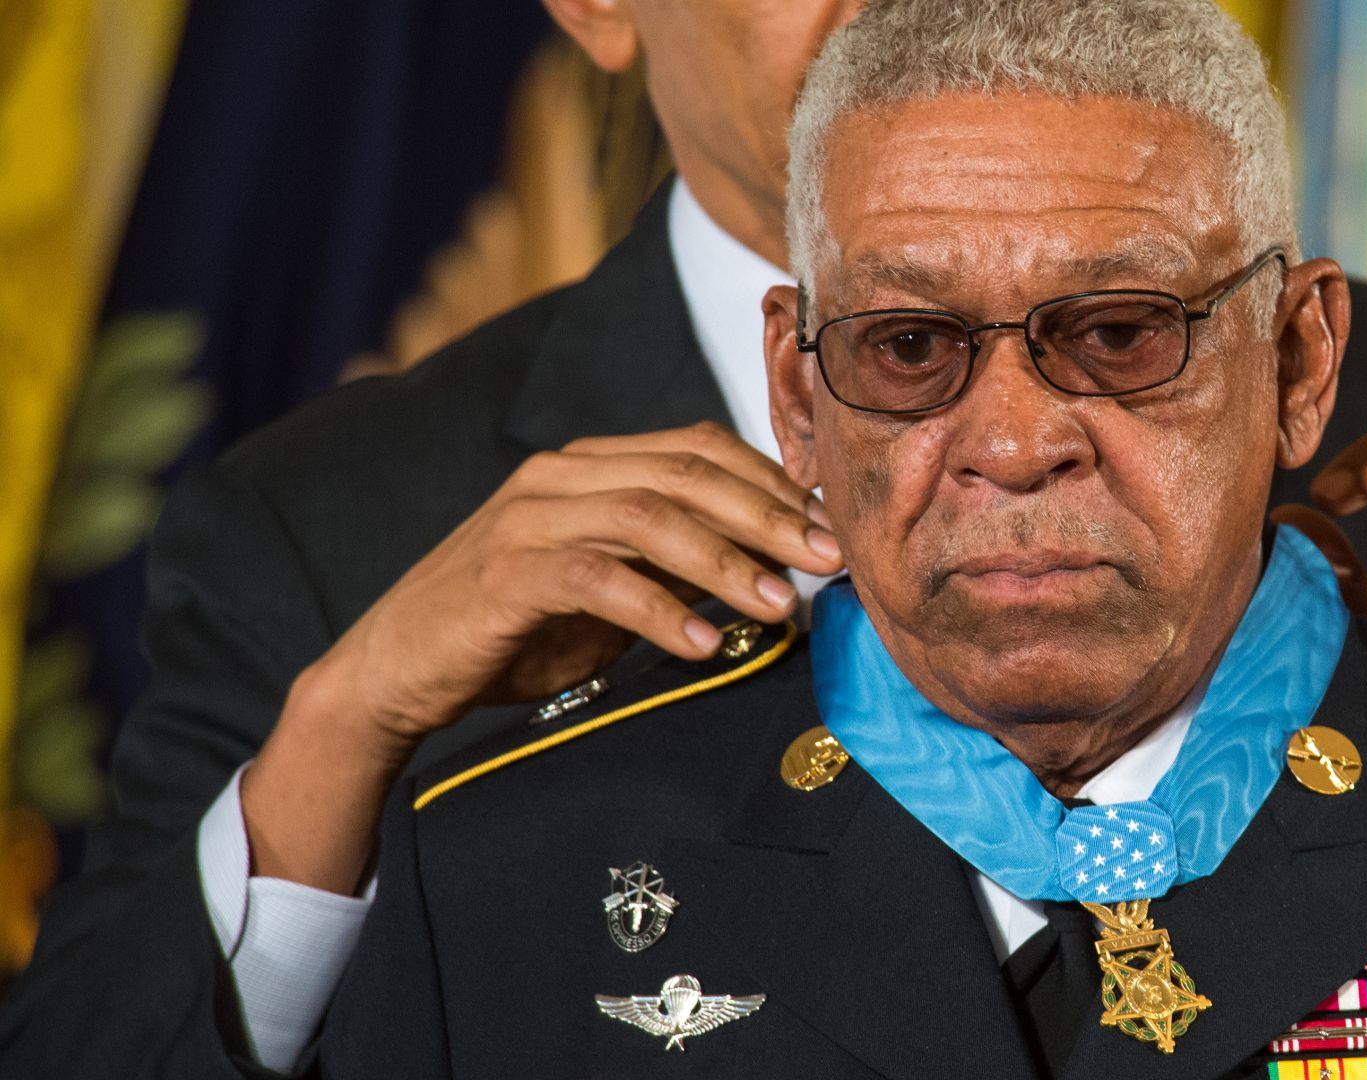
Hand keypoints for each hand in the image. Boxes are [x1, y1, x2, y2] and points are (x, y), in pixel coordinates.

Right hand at [319, 421, 843, 745]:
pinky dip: (658, 610)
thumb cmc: (513, 632)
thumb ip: (675, 567)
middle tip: (828, 558)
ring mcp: (529, 518)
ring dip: (725, 562)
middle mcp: (562, 476)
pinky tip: (704, 643)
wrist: (395, 670)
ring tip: (780, 605)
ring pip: (649, 517)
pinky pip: (597, 580)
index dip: (770, 482)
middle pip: (686, 473)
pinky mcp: (505, 573)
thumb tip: (773, 571)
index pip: (699, 448)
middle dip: (769, 515)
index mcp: (591, 466)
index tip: (830, 525)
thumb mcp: (611, 591)